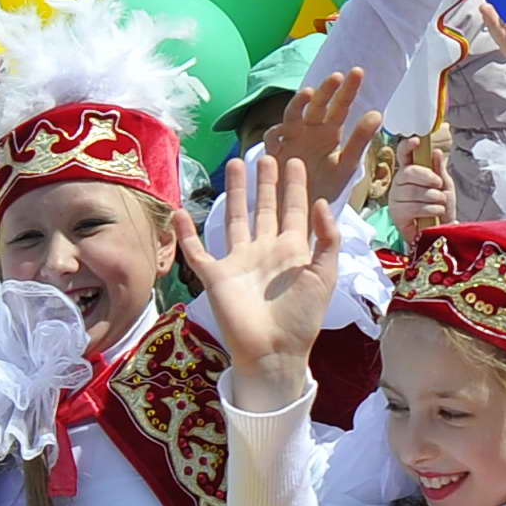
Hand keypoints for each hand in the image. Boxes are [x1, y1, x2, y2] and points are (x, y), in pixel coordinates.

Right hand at [179, 147, 340, 401]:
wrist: (274, 351)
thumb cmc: (302, 317)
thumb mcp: (324, 276)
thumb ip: (326, 239)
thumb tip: (319, 202)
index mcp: (292, 251)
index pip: (294, 211)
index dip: (295, 187)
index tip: (295, 161)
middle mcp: (265, 251)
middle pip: (264, 209)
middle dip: (265, 183)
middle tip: (265, 155)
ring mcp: (239, 262)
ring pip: (235, 220)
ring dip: (235, 194)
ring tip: (234, 164)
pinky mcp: (216, 276)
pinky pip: (197, 251)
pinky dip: (186, 233)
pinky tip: (178, 212)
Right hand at [254, 68, 381, 207]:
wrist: (306, 210)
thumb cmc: (327, 185)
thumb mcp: (347, 163)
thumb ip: (360, 140)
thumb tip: (377, 113)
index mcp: (330, 130)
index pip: (340, 106)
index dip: (347, 90)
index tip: (358, 72)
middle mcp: (309, 129)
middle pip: (317, 104)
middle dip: (326, 90)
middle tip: (337, 76)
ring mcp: (290, 138)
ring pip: (292, 114)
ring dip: (298, 104)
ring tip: (308, 93)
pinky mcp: (274, 152)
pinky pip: (272, 140)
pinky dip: (276, 135)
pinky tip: (283, 133)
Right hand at [389, 132, 457, 241]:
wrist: (443, 231)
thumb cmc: (441, 207)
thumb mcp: (445, 186)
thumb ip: (439, 170)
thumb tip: (436, 152)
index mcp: (410, 172)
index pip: (403, 155)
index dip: (407, 147)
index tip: (416, 141)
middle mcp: (399, 183)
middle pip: (408, 172)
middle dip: (428, 178)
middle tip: (439, 186)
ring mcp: (396, 199)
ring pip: (412, 191)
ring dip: (433, 198)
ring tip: (439, 203)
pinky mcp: (397, 214)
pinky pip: (412, 207)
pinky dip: (430, 209)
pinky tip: (435, 213)